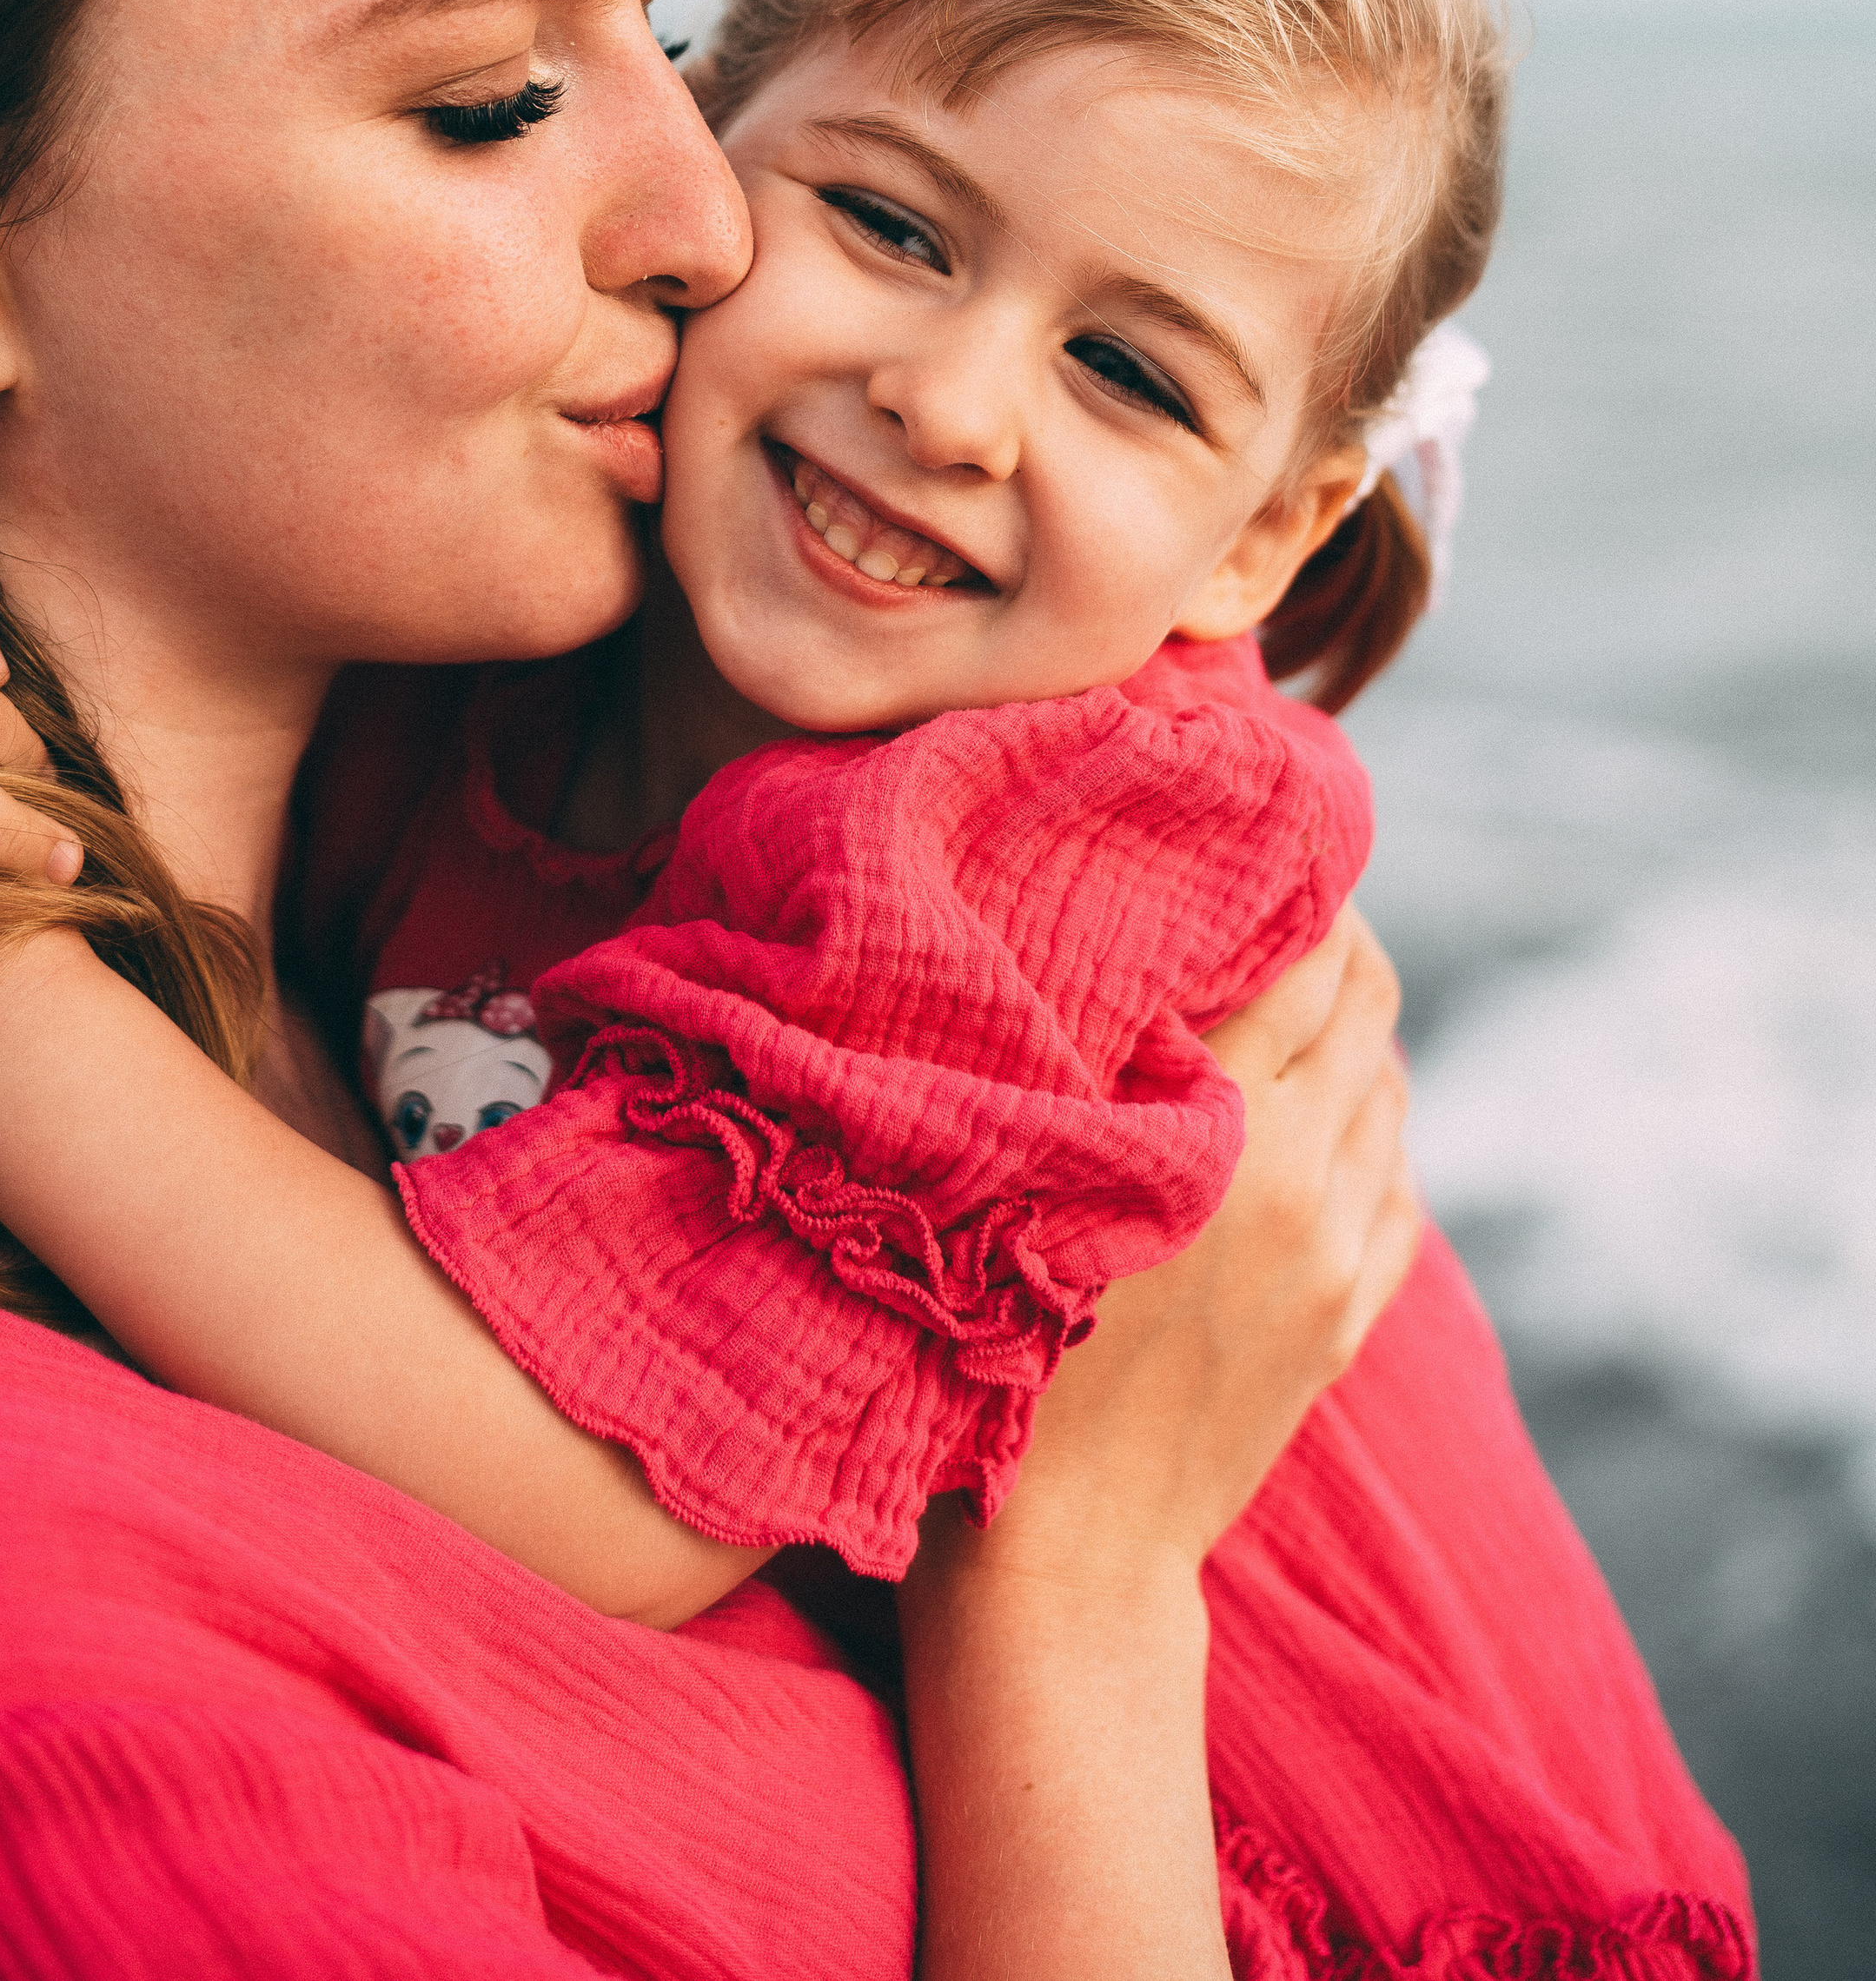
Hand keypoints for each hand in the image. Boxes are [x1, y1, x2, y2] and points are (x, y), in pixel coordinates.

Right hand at [893, 912, 1415, 1980]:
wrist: (1064, 1555)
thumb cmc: (991, 1342)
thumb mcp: (1022, 1164)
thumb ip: (1091, 1046)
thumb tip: (1134, 918)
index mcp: (1215, 1123)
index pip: (1303, 946)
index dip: (1286, 876)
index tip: (1244, 833)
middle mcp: (1302, 1172)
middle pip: (1370, 996)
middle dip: (1331, 932)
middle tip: (1269, 892)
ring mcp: (1343, 1247)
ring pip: (1391, 1079)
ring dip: (1351, 1025)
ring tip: (1282, 993)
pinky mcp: (1357, 1307)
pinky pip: (1397, 1170)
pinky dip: (1366, 1116)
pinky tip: (1308, 1109)